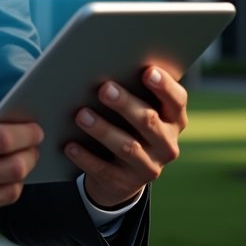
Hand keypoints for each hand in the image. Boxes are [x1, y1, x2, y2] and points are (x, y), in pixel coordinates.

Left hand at [67, 66, 187, 208]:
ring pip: (127, 147)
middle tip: (104, 88)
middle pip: (148, 121)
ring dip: (103, 130)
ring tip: (81, 115)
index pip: (176, 100)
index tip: (147, 71)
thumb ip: (130, 89)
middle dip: (126, 104)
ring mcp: (148, 167)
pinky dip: (85, 157)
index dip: (164, 86)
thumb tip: (103, 62)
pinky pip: (104, 169)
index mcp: (173, 119)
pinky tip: (70, 145)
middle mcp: (166, 144)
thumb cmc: (126, 124)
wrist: (121, 174)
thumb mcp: (135, 109)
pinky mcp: (125, 183)